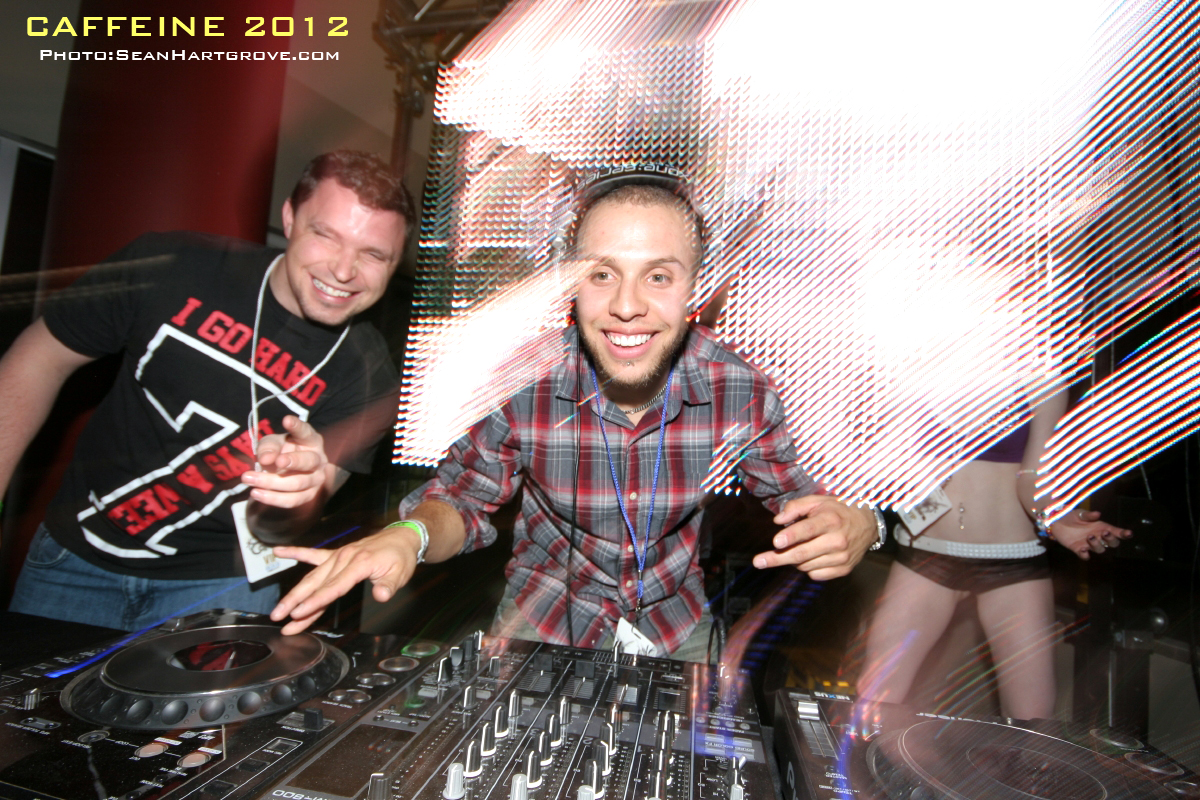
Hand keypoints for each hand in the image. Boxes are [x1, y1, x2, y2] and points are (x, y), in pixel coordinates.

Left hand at [241, 416, 328, 507]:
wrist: (286, 474)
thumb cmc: (280, 452)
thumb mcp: (271, 444)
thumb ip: (268, 447)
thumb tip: (266, 459)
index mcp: (311, 441)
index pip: (306, 432)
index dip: (297, 426)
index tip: (286, 419)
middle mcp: (318, 459)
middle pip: (308, 461)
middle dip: (292, 461)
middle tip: (273, 461)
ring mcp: (316, 479)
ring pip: (298, 484)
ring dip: (271, 483)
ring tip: (248, 479)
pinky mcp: (309, 495)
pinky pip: (293, 500)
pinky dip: (273, 498)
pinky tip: (256, 494)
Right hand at [271, 524, 423, 634]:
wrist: (402, 537)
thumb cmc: (400, 556)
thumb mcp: (400, 573)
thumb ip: (389, 586)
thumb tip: (380, 596)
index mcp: (358, 563)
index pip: (333, 587)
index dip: (314, 602)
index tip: (298, 613)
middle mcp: (343, 558)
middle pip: (315, 583)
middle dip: (295, 601)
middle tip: (278, 616)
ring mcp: (338, 556)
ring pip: (311, 576)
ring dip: (294, 593)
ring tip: (278, 610)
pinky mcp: (336, 554)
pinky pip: (313, 554)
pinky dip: (295, 552)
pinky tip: (278, 551)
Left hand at [752, 495, 875, 579]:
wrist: (868, 525)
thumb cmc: (837, 510)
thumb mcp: (818, 501)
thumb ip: (796, 507)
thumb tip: (778, 521)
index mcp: (831, 520)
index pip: (808, 530)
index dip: (791, 536)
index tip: (776, 542)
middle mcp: (837, 540)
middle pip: (802, 554)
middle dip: (777, 559)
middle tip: (758, 562)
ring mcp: (841, 557)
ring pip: (806, 565)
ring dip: (794, 559)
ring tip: (796, 547)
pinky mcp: (844, 569)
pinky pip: (816, 575)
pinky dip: (807, 567)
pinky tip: (812, 555)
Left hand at [1048, 509, 1131, 559]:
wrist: (1056, 522)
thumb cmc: (1071, 516)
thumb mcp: (1080, 513)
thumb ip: (1089, 515)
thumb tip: (1097, 514)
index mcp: (1101, 527)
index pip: (1116, 532)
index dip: (1124, 534)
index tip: (1128, 533)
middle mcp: (1098, 537)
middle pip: (1112, 543)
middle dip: (1111, 540)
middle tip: (1105, 532)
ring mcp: (1089, 544)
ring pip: (1100, 550)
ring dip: (1097, 545)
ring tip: (1089, 536)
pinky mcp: (1078, 549)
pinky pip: (1085, 556)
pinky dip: (1085, 555)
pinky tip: (1083, 550)